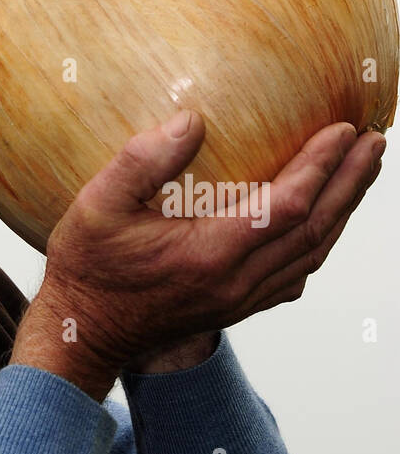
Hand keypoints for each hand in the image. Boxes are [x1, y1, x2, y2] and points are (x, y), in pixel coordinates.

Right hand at [39, 110, 385, 377]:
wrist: (82, 334)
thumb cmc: (86, 267)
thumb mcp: (96, 205)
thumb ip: (142, 160)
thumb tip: (192, 119)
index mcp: (208, 254)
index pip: (288, 207)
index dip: (321, 167)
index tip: (343, 130)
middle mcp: (234, 282)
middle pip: (315, 231)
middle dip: (350, 184)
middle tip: (375, 144)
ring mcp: (239, 300)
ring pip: (311, 257)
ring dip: (343, 212)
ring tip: (361, 173)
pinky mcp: (234, 308)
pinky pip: (294, 277)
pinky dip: (319, 245)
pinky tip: (323, 225)